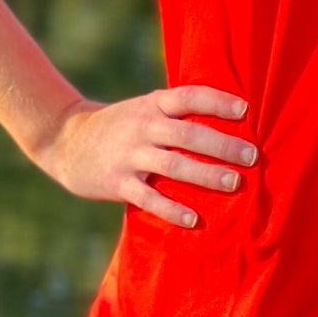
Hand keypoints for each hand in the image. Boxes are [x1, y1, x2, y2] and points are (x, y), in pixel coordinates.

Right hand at [36, 84, 255, 228]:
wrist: (66, 141)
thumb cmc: (121, 125)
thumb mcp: (144, 107)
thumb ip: (176, 112)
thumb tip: (229, 118)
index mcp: (153, 104)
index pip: (189, 96)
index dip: (217, 101)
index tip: (245, 110)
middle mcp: (143, 126)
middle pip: (188, 133)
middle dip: (222, 145)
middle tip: (252, 156)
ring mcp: (129, 155)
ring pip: (173, 164)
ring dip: (205, 175)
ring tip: (234, 183)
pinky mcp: (117, 182)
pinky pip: (148, 197)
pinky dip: (172, 208)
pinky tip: (194, 220)